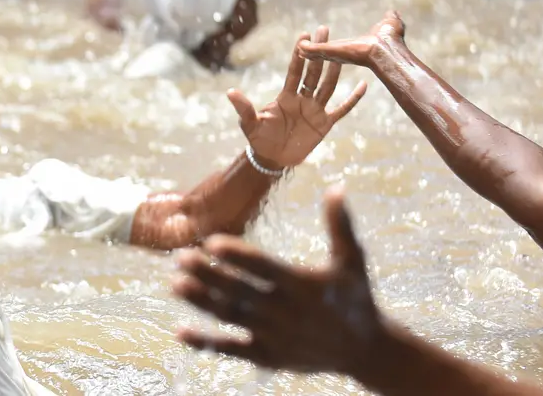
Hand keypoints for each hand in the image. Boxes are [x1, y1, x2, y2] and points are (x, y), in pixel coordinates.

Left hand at [172, 186, 383, 374]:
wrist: (368, 351)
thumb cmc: (357, 298)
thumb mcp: (353, 261)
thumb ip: (340, 225)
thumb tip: (337, 186)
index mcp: (301, 284)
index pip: (263, 267)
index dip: (237, 256)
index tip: (211, 242)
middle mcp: (284, 311)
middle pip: (239, 291)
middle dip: (209, 275)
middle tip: (181, 258)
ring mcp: (273, 335)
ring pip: (230, 316)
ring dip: (201, 301)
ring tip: (175, 284)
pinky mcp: (267, 356)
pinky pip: (232, 349)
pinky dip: (206, 342)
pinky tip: (180, 331)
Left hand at [227, 26, 366, 168]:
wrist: (272, 158)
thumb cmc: (259, 139)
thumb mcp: (249, 123)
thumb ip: (244, 107)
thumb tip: (230, 92)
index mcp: (285, 96)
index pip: (294, 70)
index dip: (299, 54)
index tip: (304, 36)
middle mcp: (302, 98)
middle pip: (313, 72)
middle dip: (319, 52)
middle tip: (325, 30)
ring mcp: (315, 110)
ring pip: (328, 86)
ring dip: (335, 69)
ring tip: (344, 51)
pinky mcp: (324, 124)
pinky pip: (342, 109)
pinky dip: (352, 98)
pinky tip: (363, 85)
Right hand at [299, 12, 405, 68]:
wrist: (389, 49)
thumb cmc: (392, 40)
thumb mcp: (389, 23)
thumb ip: (389, 18)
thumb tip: (392, 12)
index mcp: (357, 48)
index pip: (342, 49)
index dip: (333, 48)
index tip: (325, 46)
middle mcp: (346, 54)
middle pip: (327, 53)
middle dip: (316, 51)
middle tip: (305, 49)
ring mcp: (337, 55)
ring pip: (318, 55)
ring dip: (308, 52)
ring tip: (299, 49)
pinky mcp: (330, 53)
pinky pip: (314, 52)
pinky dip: (306, 50)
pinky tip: (300, 48)